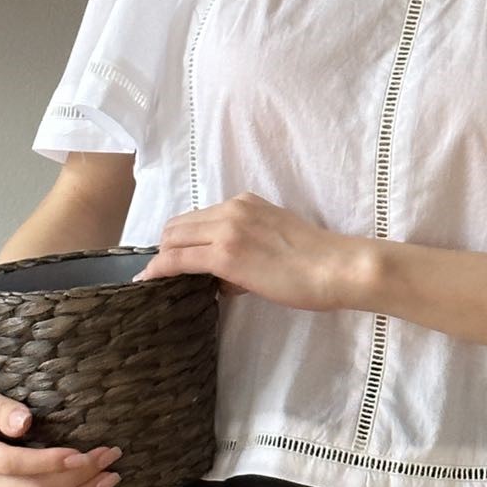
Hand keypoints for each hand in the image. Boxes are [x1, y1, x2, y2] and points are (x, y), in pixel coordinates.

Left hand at [131, 191, 357, 311]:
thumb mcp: (277, 240)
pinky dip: (158, 271)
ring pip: (172, 240)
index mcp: (245, 203)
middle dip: (166, 249)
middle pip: (177, 225)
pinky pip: (177, 260)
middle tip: (164, 275)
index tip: (177, 259)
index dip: (182, 239)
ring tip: (156, 282)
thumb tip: (226, 277)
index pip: (198, 218)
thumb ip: (249, 248)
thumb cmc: (319, 262)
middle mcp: (232, 209)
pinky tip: (149, 282)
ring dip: (162, 260)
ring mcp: (227, 230)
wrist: (337, 268)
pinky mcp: (224, 255)